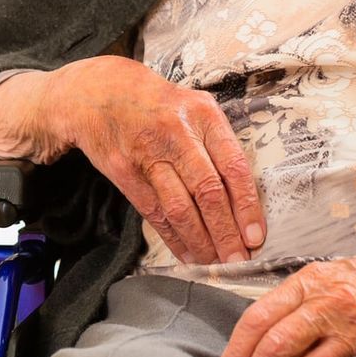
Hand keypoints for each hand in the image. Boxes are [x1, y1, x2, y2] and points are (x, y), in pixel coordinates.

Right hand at [38, 55, 265, 264]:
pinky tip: (188, 254)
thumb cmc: (159, 103)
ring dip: (200, 242)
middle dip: (226, 233)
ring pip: (179, 208)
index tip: (255, 236)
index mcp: (203, 114)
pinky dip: (173, 238)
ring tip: (216, 263)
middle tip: (239, 260)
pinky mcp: (125, 173)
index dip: (247, 207)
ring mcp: (148, 154)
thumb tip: (246, 197)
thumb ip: (219, 143)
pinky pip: (154, 213)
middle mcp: (177, 133)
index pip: (233, 167)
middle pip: (207, 192)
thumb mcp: (195, 106)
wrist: (100, 93)